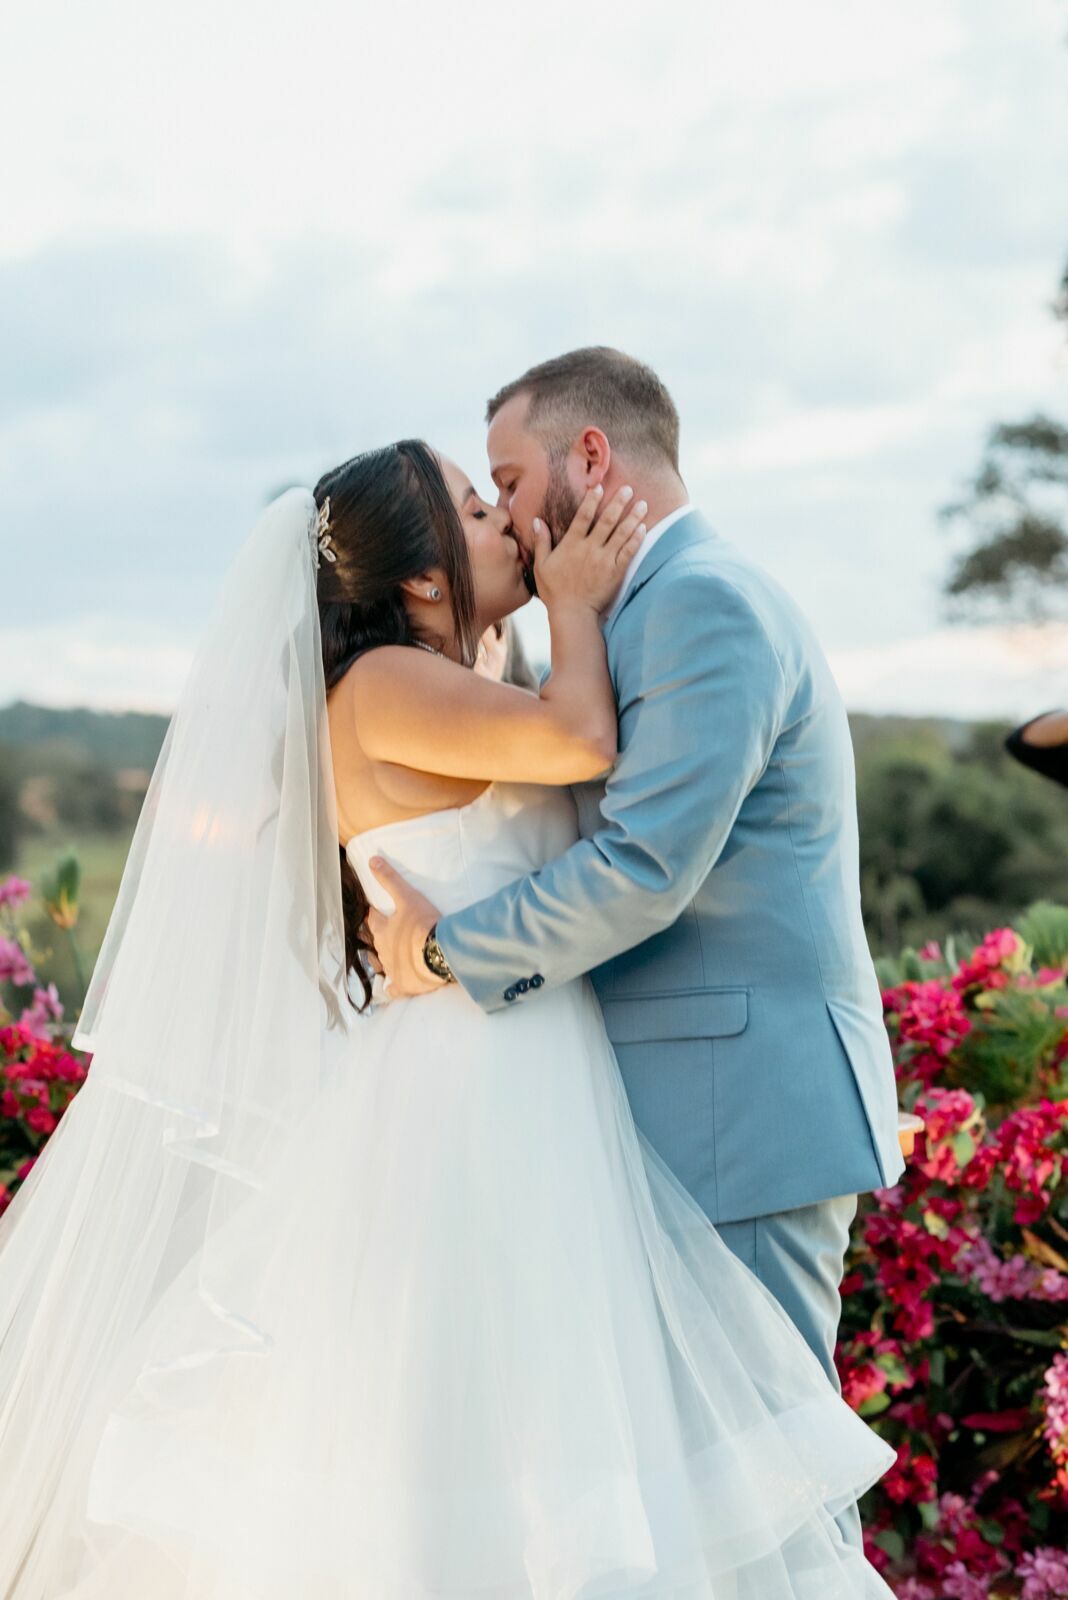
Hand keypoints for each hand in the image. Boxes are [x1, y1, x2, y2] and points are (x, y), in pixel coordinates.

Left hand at [364, 858, 448, 997]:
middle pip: (376, 943)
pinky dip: (394, 988)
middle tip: (384, 934)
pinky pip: (395, 989)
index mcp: (383, 930)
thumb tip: (372, 860)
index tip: (374, 913)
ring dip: (387, 960)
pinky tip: (394, 989)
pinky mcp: (403, 985)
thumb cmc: (422, 924)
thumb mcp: (408, 897)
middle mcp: (383, 951)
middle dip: (378, 938)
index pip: (373, 920)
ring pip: (384, 964)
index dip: (373, 915)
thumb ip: (390, 880)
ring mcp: (392, 969)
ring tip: (393, 957)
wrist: (436, 954)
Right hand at [531, 484, 647, 616]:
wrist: (572, 613)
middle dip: (619, 503)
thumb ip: (541, 542)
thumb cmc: (554, 591)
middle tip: (629, 489)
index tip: (600, 487)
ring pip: (622, 534)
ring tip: (643, 504)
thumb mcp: (541, 565)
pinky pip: (629, 552)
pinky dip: (636, 539)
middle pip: (607, 520)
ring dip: (633, 517)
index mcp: (572, 544)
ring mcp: (605, 560)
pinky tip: (643, 528)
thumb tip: (537, 521)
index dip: (592, 500)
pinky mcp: (616, 572)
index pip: (583, 517)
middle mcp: (590, 548)